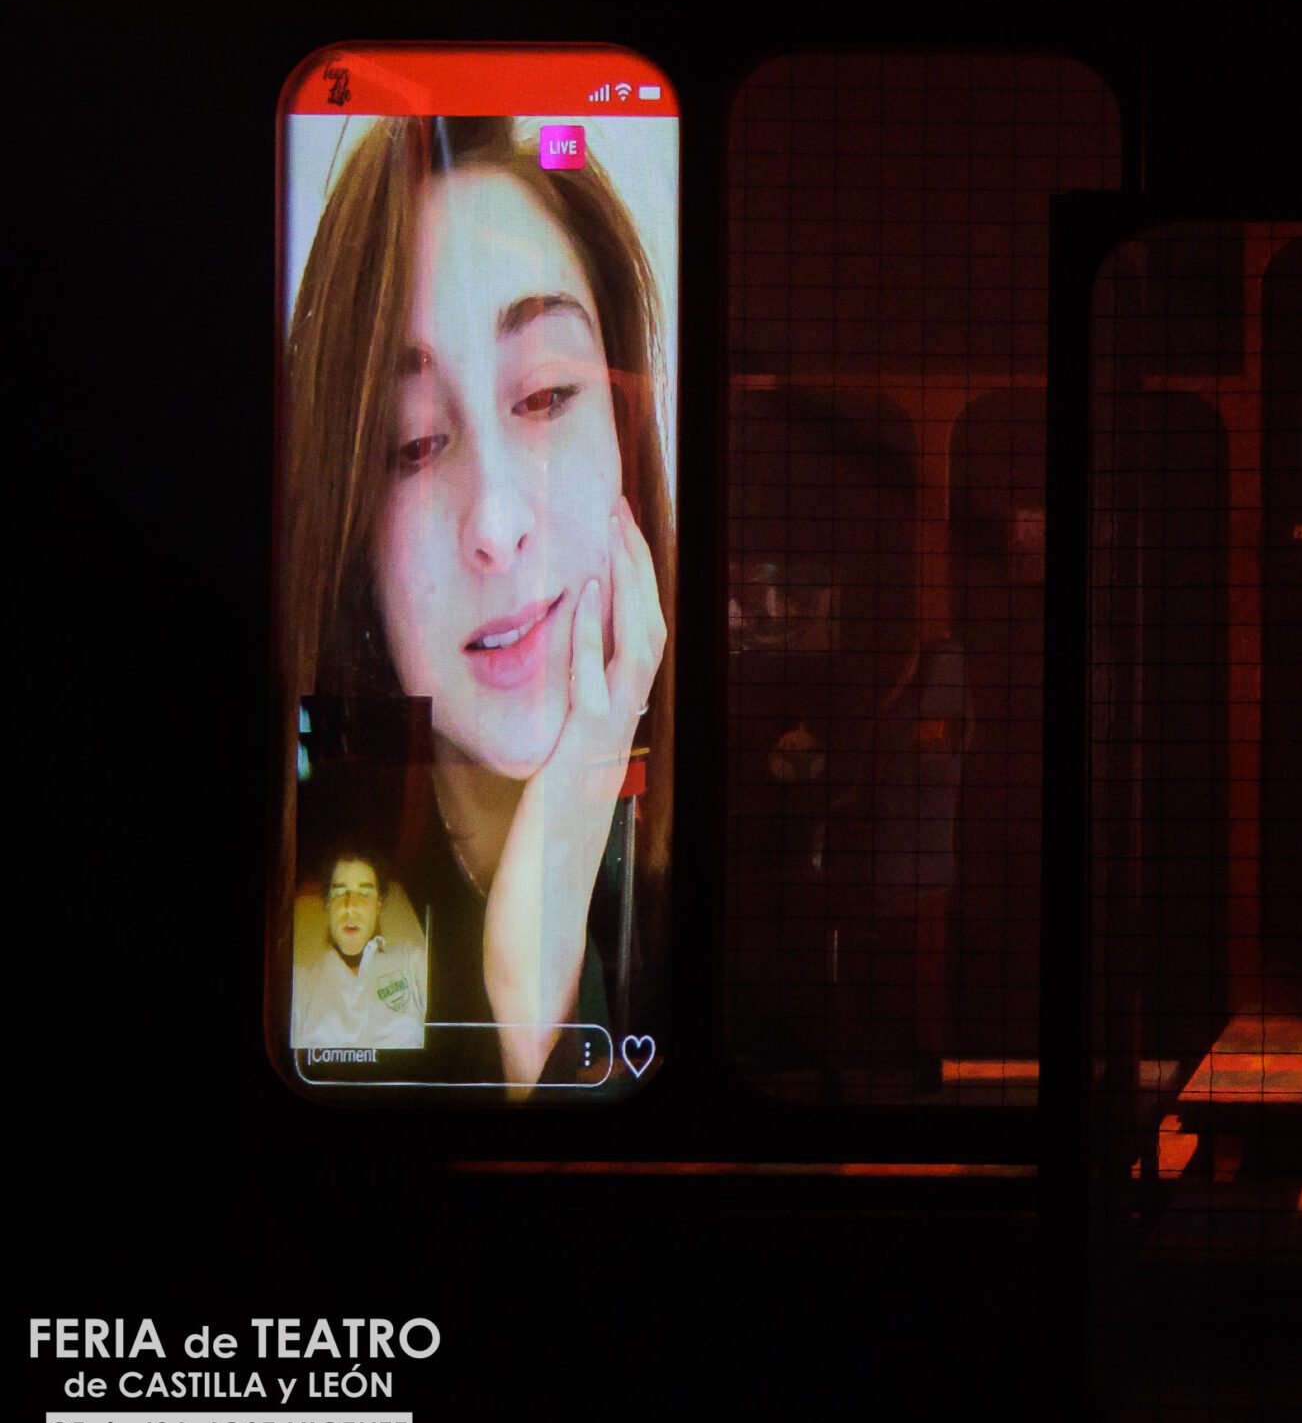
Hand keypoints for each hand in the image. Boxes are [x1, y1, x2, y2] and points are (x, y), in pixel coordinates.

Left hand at [482, 498, 667, 1091]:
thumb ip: (548, 737)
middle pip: (647, 627)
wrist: (544, 919)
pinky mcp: (582, 756)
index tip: (617, 530)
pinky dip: (593, 635)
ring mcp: (608, 741)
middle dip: (636, 562)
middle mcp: (621, 728)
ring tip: (611, 525)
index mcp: (613, 728)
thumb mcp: (542, 782)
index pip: (635, 639)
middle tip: (621, 503)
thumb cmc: (536, 862)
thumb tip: (534, 707)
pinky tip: (582, 593)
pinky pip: (595, 684)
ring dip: (625, 580)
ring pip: (636, 646)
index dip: (633, 583)